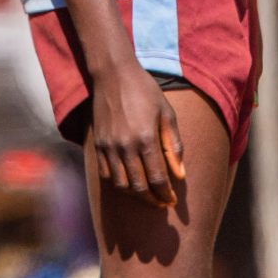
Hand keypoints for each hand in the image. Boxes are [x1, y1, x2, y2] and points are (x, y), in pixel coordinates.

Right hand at [90, 60, 184, 206]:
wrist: (113, 74)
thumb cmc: (145, 91)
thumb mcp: (167, 113)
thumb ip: (174, 145)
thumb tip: (180, 175)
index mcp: (146, 138)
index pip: (158, 178)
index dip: (166, 194)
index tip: (171, 200)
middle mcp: (125, 146)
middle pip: (139, 186)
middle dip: (152, 199)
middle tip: (161, 202)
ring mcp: (108, 146)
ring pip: (121, 185)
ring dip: (135, 195)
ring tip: (147, 194)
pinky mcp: (97, 144)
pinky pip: (106, 174)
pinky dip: (118, 184)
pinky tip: (129, 182)